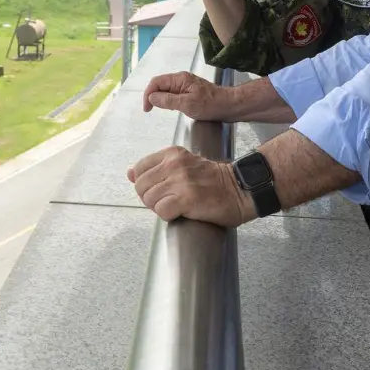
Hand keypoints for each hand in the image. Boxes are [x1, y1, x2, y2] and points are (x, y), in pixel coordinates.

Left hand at [126, 146, 252, 225]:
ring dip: (159, 207)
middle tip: (168, 201)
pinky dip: (168, 216)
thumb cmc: (213, 180)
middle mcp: (174, 164)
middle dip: (150, 198)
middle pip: (140, 186)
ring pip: (149, 199)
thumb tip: (129, 173)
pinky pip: (161, 211)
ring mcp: (180, 181)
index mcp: (172, 153)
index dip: (145, 184)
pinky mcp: (186, 199)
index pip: (139, 169)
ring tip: (176, 206)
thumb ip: (156, 167)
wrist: (240, 189)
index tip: (159, 189)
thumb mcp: (183, 164)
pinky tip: (181, 212)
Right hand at [142, 70, 220, 119]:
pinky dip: (167, 100)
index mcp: (180, 79)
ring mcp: (186, 85)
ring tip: (157, 109)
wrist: (229, 106)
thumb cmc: (211, 105)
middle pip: (160, 84)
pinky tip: (169, 107)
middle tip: (149, 109)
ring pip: (166, 89)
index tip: (147, 108)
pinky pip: (173, 93)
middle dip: (152, 95)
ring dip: (159, 98)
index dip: (148, 94)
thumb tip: (152, 97)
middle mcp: (181, 79)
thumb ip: (168, 100)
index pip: (156, 82)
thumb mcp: (187, 104)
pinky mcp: (189, 92)